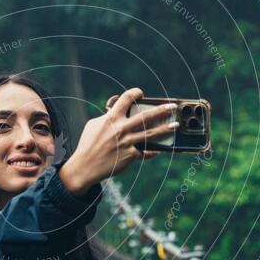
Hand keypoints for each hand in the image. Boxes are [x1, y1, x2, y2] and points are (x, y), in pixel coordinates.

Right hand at [59, 87, 178, 194]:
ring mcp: (126, 143)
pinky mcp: (129, 156)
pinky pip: (145, 152)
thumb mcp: (93, 125)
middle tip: (172, 107)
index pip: (126, 99)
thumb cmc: (87, 144)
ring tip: (175, 125)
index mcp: (111, 118)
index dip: (135, 93)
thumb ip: (106, 117)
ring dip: (165, 129)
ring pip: (151, 134)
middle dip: (161, 110)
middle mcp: (121, 129)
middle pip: (145, 116)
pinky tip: (160, 150)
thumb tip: (113, 110)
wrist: (85, 166)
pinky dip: (152, 151)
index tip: (141, 93)